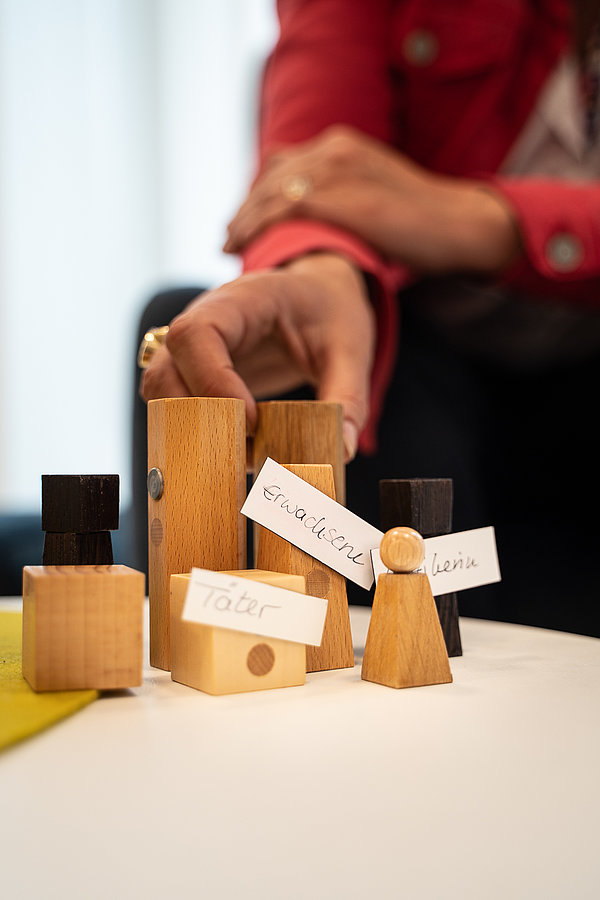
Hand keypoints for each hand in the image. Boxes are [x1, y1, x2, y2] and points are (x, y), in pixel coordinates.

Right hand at [140, 252, 374, 459]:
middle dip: (196, 420)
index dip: (212, 383)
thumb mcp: (350, 348)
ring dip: (190, 431)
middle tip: (245, 449)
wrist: (316, 295)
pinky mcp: (192, 372)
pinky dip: (194, 433)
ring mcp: (191, 348)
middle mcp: (203, 320)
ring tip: (242, 454)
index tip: (251, 421)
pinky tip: (235, 451)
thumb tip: (340, 450)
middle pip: (164, 371)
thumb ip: (347, 397)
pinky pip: (172, 405)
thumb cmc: (329, 311)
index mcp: (241, 301)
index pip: (196, 334)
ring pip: (159, 392)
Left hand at [225, 126, 519, 274]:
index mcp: (343, 145)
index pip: (285, 164)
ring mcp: (332, 169)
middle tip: (229, 236)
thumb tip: (321, 230)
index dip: (261, 193)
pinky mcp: (333, 195)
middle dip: (246, 208)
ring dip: (243, 221)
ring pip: (268, 193)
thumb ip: (344, 202)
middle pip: (270, 177)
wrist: (457, 224)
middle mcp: (332, 148)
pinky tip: (238, 248)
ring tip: (228, 246)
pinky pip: (277, 211)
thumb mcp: (376, 200)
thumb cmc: (423, 224)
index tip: (246, 221)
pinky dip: (252, 229)